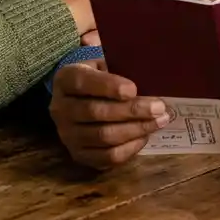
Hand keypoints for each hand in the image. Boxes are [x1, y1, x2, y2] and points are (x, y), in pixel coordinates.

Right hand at [50, 59, 168, 169]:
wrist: (77, 100)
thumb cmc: (97, 77)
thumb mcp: (101, 62)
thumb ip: (117, 65)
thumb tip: (147, 75)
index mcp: (65, 80)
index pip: (83, 82)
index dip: (108, 86)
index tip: (133, 89)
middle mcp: (60, 109)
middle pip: (96, 112)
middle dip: (132, 110)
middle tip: (159, 107)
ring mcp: (67, 135)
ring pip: (104, 137)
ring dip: (136, 130)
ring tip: (160, 121)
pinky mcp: (79, 155)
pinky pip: (107, 157)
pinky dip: (130, 148)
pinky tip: (145, 136)